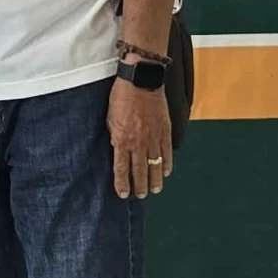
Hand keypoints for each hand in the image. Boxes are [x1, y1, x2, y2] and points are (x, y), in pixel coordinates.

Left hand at [107, 67, 172, 198]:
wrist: (141, 81)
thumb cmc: (121, 97)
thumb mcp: (110, 118)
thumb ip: (115, 136)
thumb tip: (117, 148)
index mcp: (122, 139)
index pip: (122, 168)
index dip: (122, 183)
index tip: (123, 194)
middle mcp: (138, 142)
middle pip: (140, 171)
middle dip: (140, 186)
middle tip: (141, 196)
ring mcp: (153, 138)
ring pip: (155, 165)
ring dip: (155, 179)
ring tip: (155, 190)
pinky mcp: (165, 131)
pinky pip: (167, 152)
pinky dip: (167, 164)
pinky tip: (166, 172)